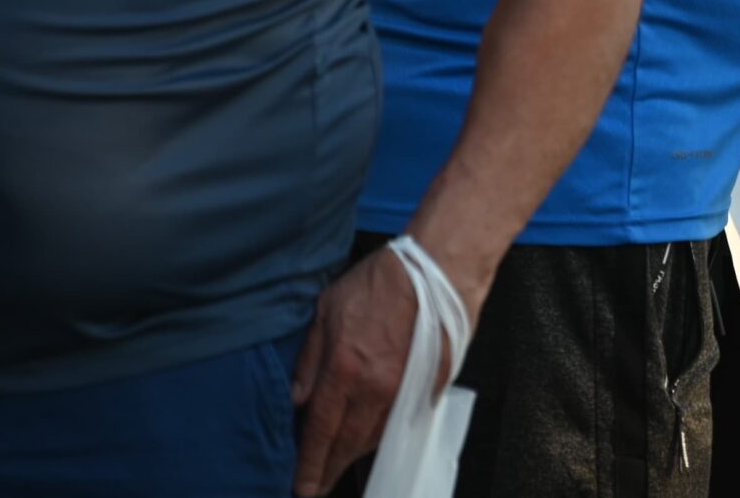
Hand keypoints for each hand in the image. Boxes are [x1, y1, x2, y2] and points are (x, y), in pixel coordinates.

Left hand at [291, 246, 461, 495]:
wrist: (441, 265)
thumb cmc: (383, 279)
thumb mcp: (328, 309)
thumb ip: (309, 357)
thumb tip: (298, 399)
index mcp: (345, 369)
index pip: (319, 431)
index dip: (307, 465)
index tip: (300, 488)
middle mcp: (376, 388)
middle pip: (348, 444)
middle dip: (329, 469)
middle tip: (315, 488)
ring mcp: (408, 390)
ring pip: (376, 437)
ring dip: (355, 453)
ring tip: (339, 462)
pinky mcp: (432, 385)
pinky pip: (402, 420)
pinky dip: (383, 433)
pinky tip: (371, 434)